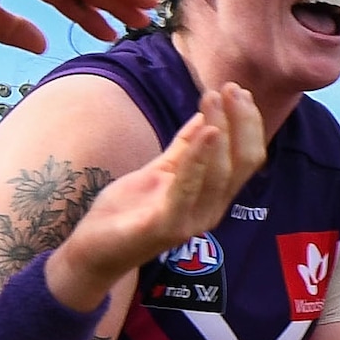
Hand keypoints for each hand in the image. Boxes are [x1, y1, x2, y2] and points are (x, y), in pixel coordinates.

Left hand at [53, 88, 268, 293]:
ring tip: (215, 98)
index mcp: (211, 197)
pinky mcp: (167, 227)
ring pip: (220, 173)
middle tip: (232, 88)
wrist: (92, 251)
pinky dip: (199, 158)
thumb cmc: (125, 213)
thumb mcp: (158, 171)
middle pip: (242, 163)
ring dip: (220, 130)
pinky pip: (188, 188)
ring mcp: (191, 221)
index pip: (245, 158)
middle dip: (241, 122)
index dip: (247, 124)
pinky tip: (205, 131)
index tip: (239, 91)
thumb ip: (183, 150)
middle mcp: (210, 210)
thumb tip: (207, 117)